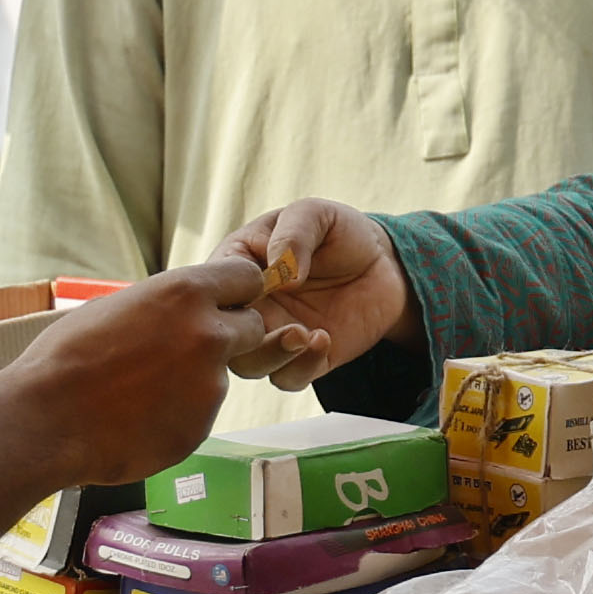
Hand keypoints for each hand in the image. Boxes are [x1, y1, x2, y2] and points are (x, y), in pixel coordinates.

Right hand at [0, 257, 270, 484]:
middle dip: (228, 335)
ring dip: (194, 381)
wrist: (45, 421)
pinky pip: (199, 414)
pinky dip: (177, 414)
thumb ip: (164, 305)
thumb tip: (183, 306)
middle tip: (185, 349)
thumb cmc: (66, 358)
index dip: (235, 291)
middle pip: (251, 328)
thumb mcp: (116, 307)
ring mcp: (210, 387)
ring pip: (219, 376)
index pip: (246, 277)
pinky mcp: (201, 427)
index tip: (224, 300)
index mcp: (186, 294)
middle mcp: (209, 336)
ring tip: (138, 391)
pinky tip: (137, 416)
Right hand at [219, 201, 413, 385]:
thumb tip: (283, 273)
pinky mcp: (302, 358)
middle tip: (275, 320)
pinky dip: (301, 367)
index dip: (223, 295)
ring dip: (271, 355)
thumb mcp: (315, 215)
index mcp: (236, 266)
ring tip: (303, 333)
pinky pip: (288, 378)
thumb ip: (294, 233)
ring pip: (248, 365)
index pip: (208, 289)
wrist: (384, 263)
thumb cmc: (338, 231)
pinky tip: (323, 339)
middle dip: (241, 337)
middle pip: (221, 336)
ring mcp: (274, 335)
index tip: (258, 286)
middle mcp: (248, 307)